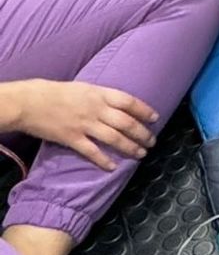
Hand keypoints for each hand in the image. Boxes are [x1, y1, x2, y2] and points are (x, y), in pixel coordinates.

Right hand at [5, 80, 158, 169]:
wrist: (28, 102)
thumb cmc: (53, 92)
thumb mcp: (82, 87)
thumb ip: (100, 96)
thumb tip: (117, 104)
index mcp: (99, 94)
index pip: (129, 102)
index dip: (144, 111)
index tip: (155, 118)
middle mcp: (95, 109)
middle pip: (126, 123)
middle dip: (142, 134)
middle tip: (152, 141)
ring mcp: (84, 124)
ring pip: (114, 138)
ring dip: (130, 147)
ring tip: (141, 154)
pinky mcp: (72, 138)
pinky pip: (92, 151)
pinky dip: (104, 160)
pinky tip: (113, 167)